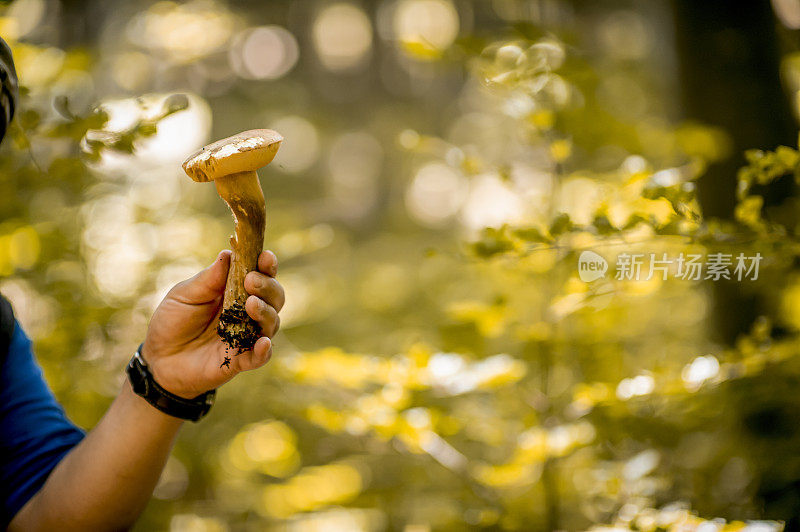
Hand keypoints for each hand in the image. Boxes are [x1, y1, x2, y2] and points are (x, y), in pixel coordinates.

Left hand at [142, 250, 283, 398]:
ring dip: (267, 312)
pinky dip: (264, 351)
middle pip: (274, 297)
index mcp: (236, 291)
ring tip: (251, 304)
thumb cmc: (173, 320)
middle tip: (251, 281)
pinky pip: (260, 357)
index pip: (261, 275)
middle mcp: (247, 313)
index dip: (267, 265)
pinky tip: (263, 343)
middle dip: (268, 287)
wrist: (158, 357)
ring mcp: (246, 337)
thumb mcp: (185, 294)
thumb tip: (229, 253)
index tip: (265, 256)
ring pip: (272, 323)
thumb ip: (209, 278)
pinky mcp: (240, 361)